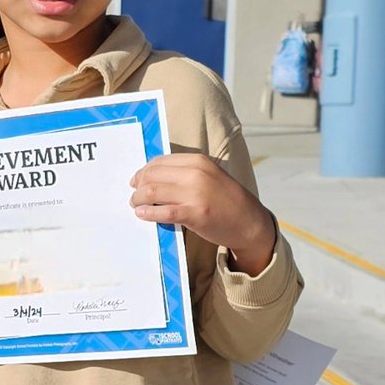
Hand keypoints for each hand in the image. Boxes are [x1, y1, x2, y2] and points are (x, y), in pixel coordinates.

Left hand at [129, 154, 276, 276]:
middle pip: (152, 175)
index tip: (136, 181)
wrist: (249, 222)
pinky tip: (142, 214)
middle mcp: (196, 174)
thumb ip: (184, 173)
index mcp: (198, 161)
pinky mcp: (195, 214)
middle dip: (138, 186)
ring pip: (153, 191)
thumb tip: (151, 176)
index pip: (159, 162)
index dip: (143, 172)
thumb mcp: (208, 176)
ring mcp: (196, 194)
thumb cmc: (226, 200)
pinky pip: (163, 211)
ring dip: (138, 199)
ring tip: (136, 205)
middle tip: (134, 195)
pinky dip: (147, 212)